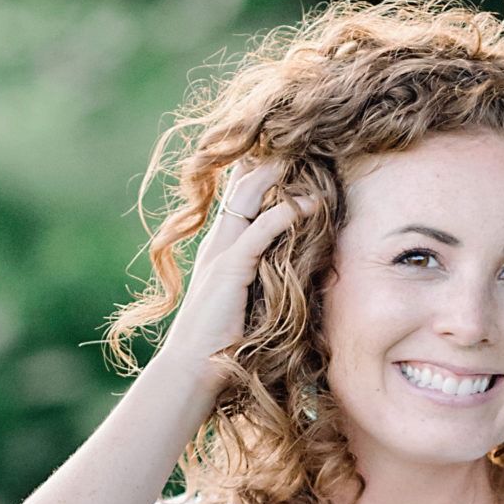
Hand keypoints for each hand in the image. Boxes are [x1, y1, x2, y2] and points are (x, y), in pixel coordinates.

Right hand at [159, 157, 312, 391]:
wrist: (193, 368)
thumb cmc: (221, 343)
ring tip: (306, 152)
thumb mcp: (246, 301)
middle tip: (298, 135)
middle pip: (242, 184)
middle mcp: (218, 241)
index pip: (238, 194)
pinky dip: (286, 214)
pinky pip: (261, 230)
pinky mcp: (230, 268)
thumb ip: (263, 278)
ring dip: (278, 174)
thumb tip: (294, 267)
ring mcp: (221, 252)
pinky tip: (310, 203)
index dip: (260, 169)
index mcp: (220, 246)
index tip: (287, 148)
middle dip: (269, 157)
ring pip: (249, 197)